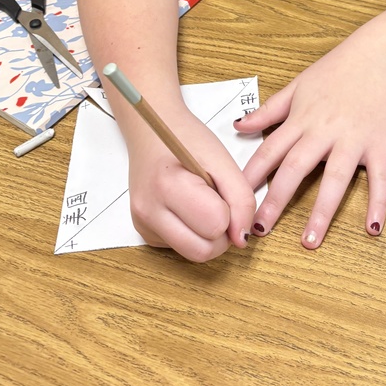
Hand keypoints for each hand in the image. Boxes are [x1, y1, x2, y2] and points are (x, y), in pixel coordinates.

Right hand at [126, 105, 256, 261]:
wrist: (152, 130)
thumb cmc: (186, 138)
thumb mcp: (222, 160)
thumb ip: (241, 199)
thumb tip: (242, 240)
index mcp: (167, 186)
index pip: (215, 225)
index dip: (229, 211)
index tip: (222, 191)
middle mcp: (148, 211)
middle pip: (202, 251)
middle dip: (221, 232)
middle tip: (218, 202)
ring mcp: (143, 225)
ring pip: (192, 254)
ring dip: (207, 235)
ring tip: (203, 203)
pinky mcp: (144, 233)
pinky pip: (180, 248)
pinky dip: (192, 233)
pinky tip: (187, 207)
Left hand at [236, 27, 385, 248]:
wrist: (378, 56)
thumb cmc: (335, 70)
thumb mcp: (296, 86)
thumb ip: (268, 110)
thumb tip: (238, 126)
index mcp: (301, 119)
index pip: (269, 153)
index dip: (251, 178)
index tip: (236, 202)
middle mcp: (325, 132)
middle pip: (295, 170)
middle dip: (276, 201)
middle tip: (260, 229)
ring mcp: (354, 140)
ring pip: (335, 179)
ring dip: (321, 212)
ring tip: (309, 241)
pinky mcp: (381, 145)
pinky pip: (381, 179)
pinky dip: (378, 204)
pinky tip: (373, 228)